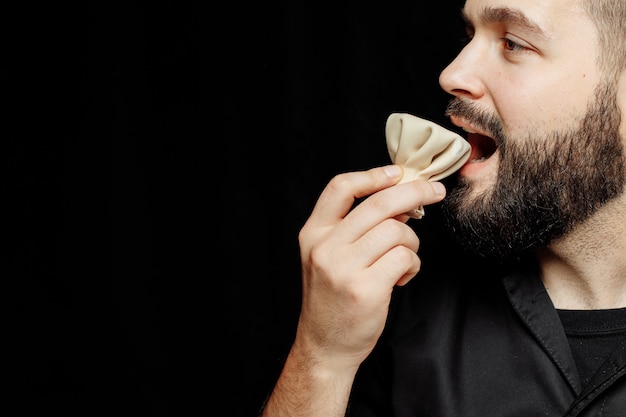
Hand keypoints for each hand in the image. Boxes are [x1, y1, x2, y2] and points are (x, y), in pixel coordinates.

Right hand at [295, 164, 445, 372]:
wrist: (325, 345)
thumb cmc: (333, 298)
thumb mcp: (331, 256)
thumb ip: (358, 228)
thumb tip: (400, 199)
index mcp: (313, 234)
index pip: (340, 188)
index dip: (372, 175)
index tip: (397, 173)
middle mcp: (325, 247)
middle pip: (378, 204)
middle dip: (415, 192)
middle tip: (434, 191)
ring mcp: (344, 268)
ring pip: (396, 231)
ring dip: (412, 242)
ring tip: (404, 259)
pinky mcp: (366, 289)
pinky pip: (404, 258)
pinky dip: (412, 265)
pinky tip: (401, 278)